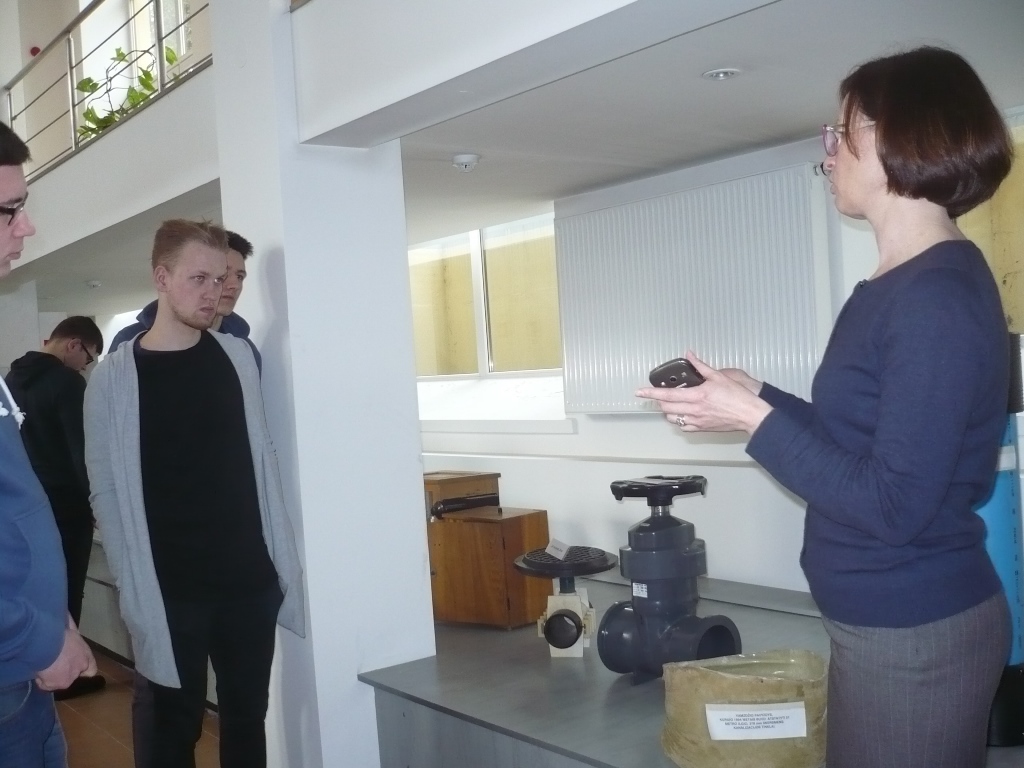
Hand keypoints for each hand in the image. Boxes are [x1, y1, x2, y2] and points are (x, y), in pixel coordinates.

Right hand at [35, 617, 97, 690]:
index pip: (91, 669)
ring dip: (53, 675)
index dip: (83, 668)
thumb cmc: (59, 634)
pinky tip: (37, 670)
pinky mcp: (54, 685)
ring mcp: (68, 679)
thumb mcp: (69, 628)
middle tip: (54, 663)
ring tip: (44, 665)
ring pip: (59, 680)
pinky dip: (41, 679)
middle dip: (65, 670)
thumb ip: (71, 628)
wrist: (47, 645)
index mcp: (85, 656)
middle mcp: (79, 669)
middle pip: (73, 674)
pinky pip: (45, 684)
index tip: (74, 665)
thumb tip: (68, 616)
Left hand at [636, 352, 771, 434]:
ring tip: (672, 403)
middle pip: (666, 408)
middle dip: (659, 402)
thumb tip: (690, 354)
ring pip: (673, 418)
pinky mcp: (702, 428)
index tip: (639, 392)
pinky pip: (683, 427)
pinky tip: (683, 413)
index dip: (651, 393)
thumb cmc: (737, 396)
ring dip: (668, 411)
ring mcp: (697, 421)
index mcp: (697, 396)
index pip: (667, 395)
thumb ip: (701, 366)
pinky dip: (679, 420)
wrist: (749, 414)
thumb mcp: (719, 377)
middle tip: (659, 395)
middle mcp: (694, 410)